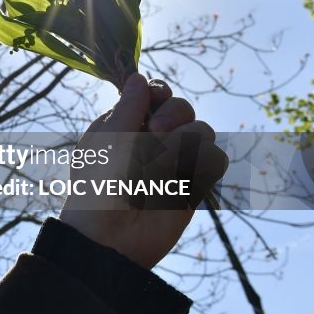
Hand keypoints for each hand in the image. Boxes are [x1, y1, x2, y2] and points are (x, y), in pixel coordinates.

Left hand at [58, 73, 227, 268]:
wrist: (111, 236)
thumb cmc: (99, 184)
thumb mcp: (110, 138)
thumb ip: (129, 107)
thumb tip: (139, 77)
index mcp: (125, 125)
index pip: (155, 94)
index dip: (160, 93)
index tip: (155, 98)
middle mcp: (152, 140)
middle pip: (183, 108)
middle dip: (174, 114)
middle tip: (156, 132)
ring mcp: (174, 163)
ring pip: (203, 131)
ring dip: (185, 142)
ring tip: (160, 167)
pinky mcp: (193, 185)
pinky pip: (215, 160)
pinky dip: (202, 164)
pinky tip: (181, 179)